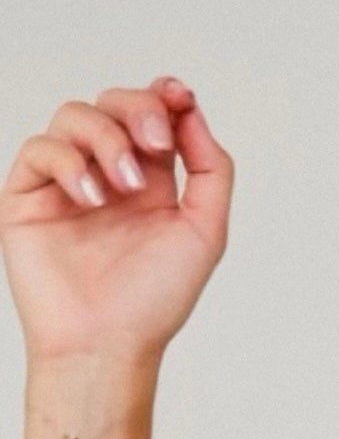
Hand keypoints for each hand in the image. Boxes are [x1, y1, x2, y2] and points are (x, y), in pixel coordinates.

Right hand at [1, 76, 231, 368]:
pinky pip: (41, 148)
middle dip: (138, 110)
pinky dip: (69, 162)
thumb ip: (209, 169)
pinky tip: (92, 198)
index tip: (179, 95)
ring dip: (106, 139)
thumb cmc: (154, 301)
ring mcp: (66, 182)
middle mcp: (108, 176)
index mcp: (151, 182)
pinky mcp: (28, 195)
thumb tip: (191, 110)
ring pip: (75, 116)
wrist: (107, 344)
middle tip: (154, 143)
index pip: (152, 115)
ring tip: (124, 187)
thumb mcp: (205, 232)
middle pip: (114, 103)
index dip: (164, 95)